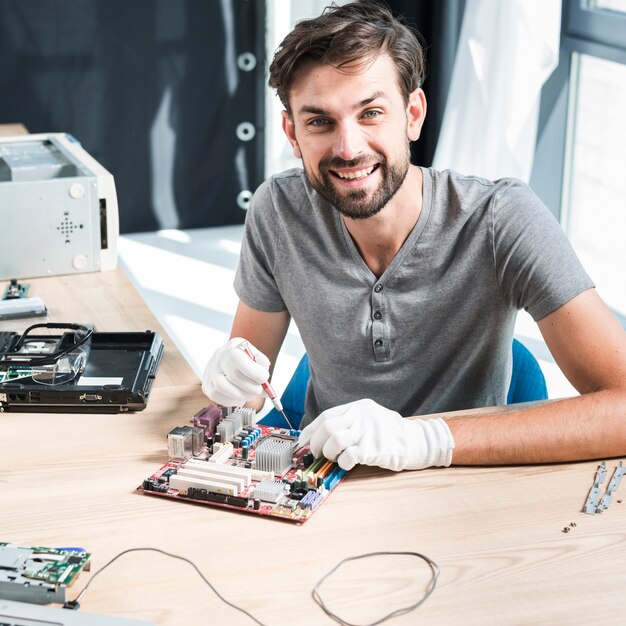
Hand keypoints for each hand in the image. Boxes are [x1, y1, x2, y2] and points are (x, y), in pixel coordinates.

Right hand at [202, 338, 269, 406]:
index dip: (254, 371)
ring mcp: (210, 372)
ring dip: (242, 395)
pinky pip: (217, 397)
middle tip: (262, 391)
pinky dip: (232, 400)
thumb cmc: (246, 359)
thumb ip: (262, 364)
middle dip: (252, 388)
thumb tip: (264, 379)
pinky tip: (240, 396)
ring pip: (223, 388)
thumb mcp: (257, 356)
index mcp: (232, 347)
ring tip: (251, 394)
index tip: (264, 378)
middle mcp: (218, 358)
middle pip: (233, 377)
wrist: (229, 361)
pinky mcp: (207, 386)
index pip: (237, 359)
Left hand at [298, 399, 454, 470]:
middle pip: (327, 427)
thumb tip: (323, 437)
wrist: (419, 441)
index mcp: (359, 407)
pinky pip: (349, 455)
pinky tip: (346, 464)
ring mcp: (368, 431)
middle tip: (317, 455)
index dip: (311, 431)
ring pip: (335, 439)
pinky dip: (343, 462)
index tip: (303, 442)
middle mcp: (362, 416)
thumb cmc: (391, 434)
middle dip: (317, 444)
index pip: (326, 416)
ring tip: (333, 459)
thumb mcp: (371, 418)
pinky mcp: (374, 448)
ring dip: (329, 453)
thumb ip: (351, 422)